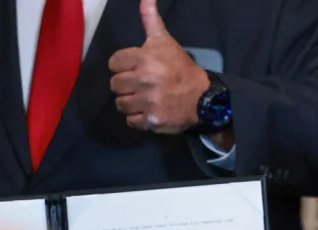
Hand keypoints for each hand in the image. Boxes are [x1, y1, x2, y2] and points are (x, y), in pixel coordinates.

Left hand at [108, 0, 209, 133]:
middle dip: (127, 85)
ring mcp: (147, 101)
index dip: (124, 66)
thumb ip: (150, 20)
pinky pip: (131, 121)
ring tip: (145, 98)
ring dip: (131, 102)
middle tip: (142, 85)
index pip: (114, 63)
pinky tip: (149, 111)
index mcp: (144, 58)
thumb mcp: (165, 41)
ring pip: (121, 104)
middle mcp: (144, 79)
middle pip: (115, 85)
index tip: (137, 68)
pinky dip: (138, 118)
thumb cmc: (180, 68)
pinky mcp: (151, 120)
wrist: (203, 98)